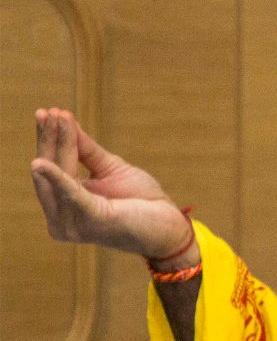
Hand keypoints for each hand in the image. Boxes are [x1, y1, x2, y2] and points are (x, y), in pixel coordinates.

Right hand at [30, 107, 193, 262]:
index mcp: (64, 206)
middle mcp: (62, 219)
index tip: (47, 112)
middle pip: (48, 172)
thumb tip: (65, 120)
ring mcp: (74, 224)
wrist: (170, 228)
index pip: (51, 168)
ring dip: (58, 145)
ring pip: (60, 175)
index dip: (48, 140)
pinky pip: (72, 196)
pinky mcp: (92, 222)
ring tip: (56, 118)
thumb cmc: (141, 201)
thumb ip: (86, 150)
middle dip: (47, 140)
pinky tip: (42, 163)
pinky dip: (58, 178)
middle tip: (45, 112)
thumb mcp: (110, 168)